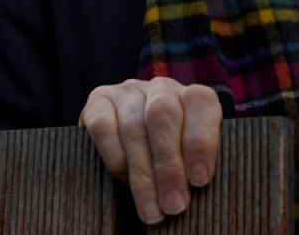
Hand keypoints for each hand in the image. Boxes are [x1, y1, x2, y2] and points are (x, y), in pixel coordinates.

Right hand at [79, 77, 221, 224]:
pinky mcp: (98, 101)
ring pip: (133, 127)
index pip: (200, 103)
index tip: (199, 180)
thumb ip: (197, 164)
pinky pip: (103, 127)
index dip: (200, 141)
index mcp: (192, 96)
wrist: (134, 137)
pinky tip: (123, 182)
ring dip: (142, 175)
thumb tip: (196, 188)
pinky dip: (114, 158)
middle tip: (173, 204)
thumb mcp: (192, 155)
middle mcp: (161, 88)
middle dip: (168, 166)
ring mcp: (128, 92)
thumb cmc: (173, 153)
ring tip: (151, 209)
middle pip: (163, 116)